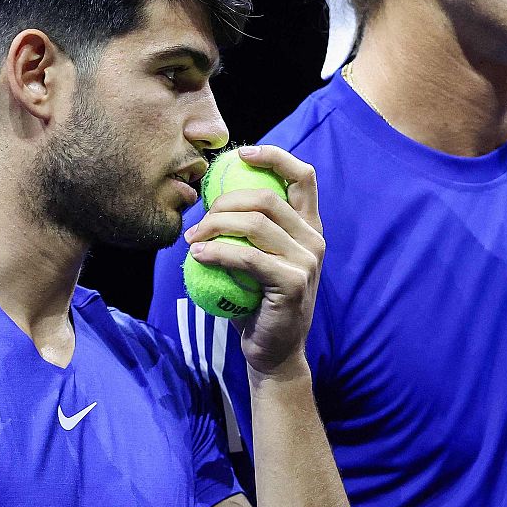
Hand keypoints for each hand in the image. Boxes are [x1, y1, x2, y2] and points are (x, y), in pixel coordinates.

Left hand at [184, 144, 323, 376]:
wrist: (274, 352)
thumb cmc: (258, 303)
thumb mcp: (259, 260)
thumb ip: (250, 230)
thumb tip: (212, 196)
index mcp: (309, 228)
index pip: (304, 177)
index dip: (275, 156)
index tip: (242, 154)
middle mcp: (314, 240)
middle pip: (267, 198)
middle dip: (225, 201)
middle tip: (199, 219)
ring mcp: (307, 261)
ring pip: (255, 224)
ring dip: (215, 226)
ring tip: (192, 239)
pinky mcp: (292, 283)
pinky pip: (247, 257)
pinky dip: (217, 252)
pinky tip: (198, 256)